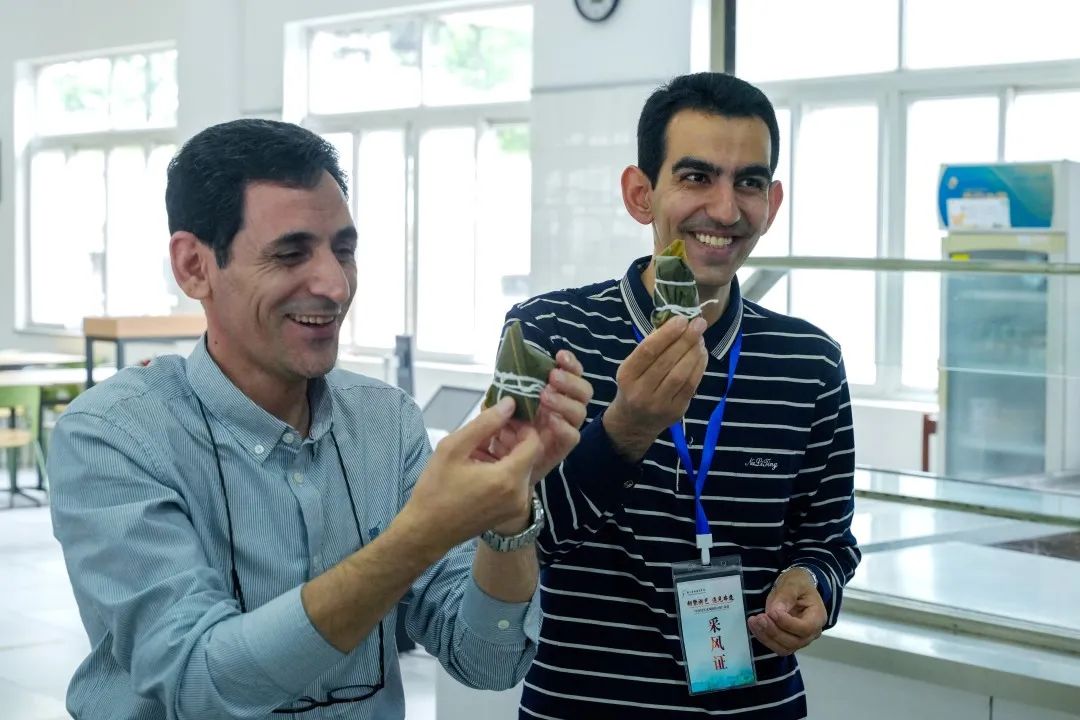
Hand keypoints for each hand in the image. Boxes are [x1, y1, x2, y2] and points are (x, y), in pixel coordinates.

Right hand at [402, 397, 541, 552]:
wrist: (427, 532)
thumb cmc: (435, 489)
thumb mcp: (453, 448)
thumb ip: (484, 423)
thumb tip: (509, 404)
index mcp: (508, 478)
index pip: (534, 442)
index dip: (523, 425)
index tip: (504, 417)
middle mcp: (520, 494)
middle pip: (529, 455)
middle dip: (514, 438)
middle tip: (490, 428)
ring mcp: (517, 505)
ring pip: (523, 467)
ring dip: (508, 453)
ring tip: (481, 445)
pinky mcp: (511, 511)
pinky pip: (516, 482)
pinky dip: (505, 468)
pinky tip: (482, 463)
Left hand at [488, 350, 592, 485]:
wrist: (499, 468)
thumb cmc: (502, 432)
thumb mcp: (500, 406)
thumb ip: (506, 391)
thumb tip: (505, 375)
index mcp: (555, 393)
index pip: (572, 374)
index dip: (570, 363)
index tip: (559, 356)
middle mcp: (564, 409)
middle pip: (584, 391)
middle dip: (571, 381)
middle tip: (551, 378)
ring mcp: (564, 428)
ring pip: (580, 412)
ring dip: (565, 401)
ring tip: (545, 397)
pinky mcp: (561, 448)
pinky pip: (572, 436)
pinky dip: (563, 426)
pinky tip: (550, 420)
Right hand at [603, 315, 707, 460]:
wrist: (634, 423)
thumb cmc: (634, 386)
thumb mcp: (632, 367)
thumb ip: (650, 347)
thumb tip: (676, 322)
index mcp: (626, 375)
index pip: (648, 351)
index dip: (666, 334)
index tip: (681, 319)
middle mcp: (640, 391)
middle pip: (667, 362)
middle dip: (685, 339)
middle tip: (699, 323)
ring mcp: (659, 404)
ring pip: (681, 374)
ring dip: (694, 353)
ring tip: (701, 338)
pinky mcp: (675, 411)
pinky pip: (691, 386)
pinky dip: (699, 367)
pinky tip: (702, 354)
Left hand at [747, 568, 826, 655]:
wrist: (795, 587)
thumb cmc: (798, 584)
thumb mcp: (793, 583)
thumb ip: (785, 596)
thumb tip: (774, 611)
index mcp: (817, 616)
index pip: (805, 628)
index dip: (788, 624)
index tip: (772, 612)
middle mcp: (812, 632)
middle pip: (794, 641)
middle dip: (774, 631)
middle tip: (760, 618)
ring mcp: (800, 639)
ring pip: (784, 648)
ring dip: (767, 637)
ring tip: (754, 621)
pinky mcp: (788, 641)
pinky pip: (776, 646)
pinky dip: (764, 638)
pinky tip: (755, 626)